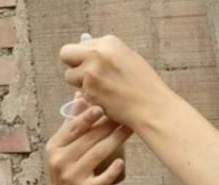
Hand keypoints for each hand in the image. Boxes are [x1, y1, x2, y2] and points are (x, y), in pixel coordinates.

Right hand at [45, 96, 131, 184]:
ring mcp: (70, 177)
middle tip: (125, 114)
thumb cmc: (69, 168)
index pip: (73, 128)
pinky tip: (121, 162)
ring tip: (129, 130)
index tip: (103, 106)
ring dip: (115, 140)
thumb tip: (80, 95)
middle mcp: (59, 160)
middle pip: (88, 139)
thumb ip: (72, 122)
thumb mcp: (64, 147)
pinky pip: (100, 180)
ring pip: (97, 154)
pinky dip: (111, 172)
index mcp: (54, 146)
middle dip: (108, 125)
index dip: (88, 116)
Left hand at [59, 35, 173, 127]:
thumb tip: (84, 46)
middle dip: (73, 64)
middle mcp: (97, 54)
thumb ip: (105, 53)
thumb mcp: (128, 59)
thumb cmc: (145, 85)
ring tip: (100, 90)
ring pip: (69, 76)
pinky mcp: (89, 91)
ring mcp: (91, 73)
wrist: (152, 107)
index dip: (85, 56)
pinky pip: (79, 93)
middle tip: (85, 75)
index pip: (81, 44)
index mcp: (109, 42)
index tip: (95, 65)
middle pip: (66, 54)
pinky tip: (106, 99)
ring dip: (80, 83)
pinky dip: (89, 97)